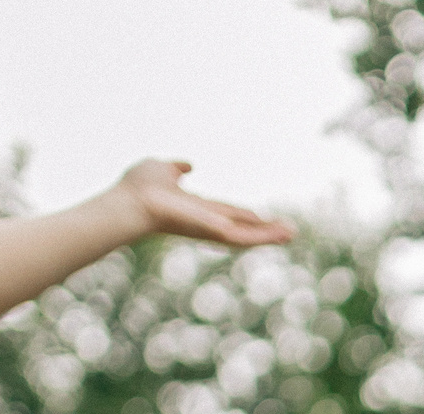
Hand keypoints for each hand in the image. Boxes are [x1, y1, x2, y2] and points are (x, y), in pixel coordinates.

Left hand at [114, 160, 293, 249]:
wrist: (130, 203)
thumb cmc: (138, 187)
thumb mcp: (161, 168)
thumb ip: (176, 168)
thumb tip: (187, 164)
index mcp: (196, 207)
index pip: (226, 212)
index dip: (245, 215)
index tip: (260, 216)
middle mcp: (207, 222)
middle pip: (242, 226)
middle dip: (264, 229)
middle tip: (287, 231)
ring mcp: (212, 229)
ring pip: (247, 235)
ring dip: (271, 235)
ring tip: (292, 234)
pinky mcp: (215, 233)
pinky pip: (245, 238)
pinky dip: (265, 238)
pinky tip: (283, 236)